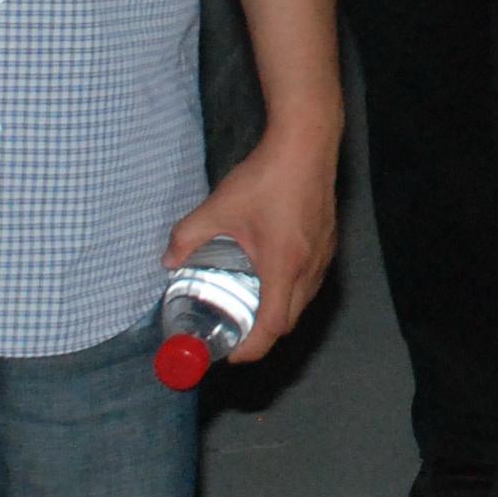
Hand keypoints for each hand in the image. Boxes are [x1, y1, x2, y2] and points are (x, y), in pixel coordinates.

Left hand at [165, 124, 338, 362]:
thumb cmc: (266, 175)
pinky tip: (272, 276)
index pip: (272, 327)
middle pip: (290, 321)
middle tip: (235, 334)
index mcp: (282, 265)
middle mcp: (308, 267)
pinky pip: (311, 282)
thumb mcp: (219, 206)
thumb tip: (168, 262)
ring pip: (304, 302)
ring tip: (251, 308)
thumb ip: (188, 236)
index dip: (252, 347)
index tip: (231, 353)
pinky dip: (292, 292)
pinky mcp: (328, 242)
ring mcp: (323, 255)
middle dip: (263, 335)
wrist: (307, 143)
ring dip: (279, 313)